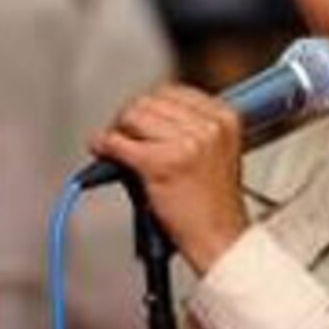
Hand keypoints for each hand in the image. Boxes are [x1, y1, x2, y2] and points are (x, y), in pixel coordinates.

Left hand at [90, 84, 248, 274]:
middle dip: (132, 117)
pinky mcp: (160, 164)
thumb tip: (145, 113)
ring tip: (120, 148)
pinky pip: (118, 143)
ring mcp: (186, 143)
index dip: (151, 106)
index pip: (174, 91)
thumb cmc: (214, 203)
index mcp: (225, 117)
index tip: (142, 120)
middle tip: (125, 135)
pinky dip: (104, 146)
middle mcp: (208, 126)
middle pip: (150, 100)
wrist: (219, 237)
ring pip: (132, 116)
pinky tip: (103, 152)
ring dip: (118, 130)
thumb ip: (190, 126)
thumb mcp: (215, 150)